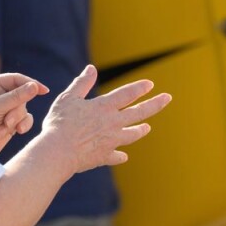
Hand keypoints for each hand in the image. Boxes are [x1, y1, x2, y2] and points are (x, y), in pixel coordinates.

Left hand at [0, 73, 48, 155]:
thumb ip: (16, 97)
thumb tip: (35, 86)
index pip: (16, 79)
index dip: (30, 83)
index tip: (43, 90)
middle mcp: (1, 93)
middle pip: (23, 95)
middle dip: (16, 110)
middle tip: (7, 121)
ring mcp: (8, 107)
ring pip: (25, 109)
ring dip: (16, 120)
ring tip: (2, 128)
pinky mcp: (13, 121)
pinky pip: (27, 119)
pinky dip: (22, 125)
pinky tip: (16, 132)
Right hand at [41, 65, 170, 173]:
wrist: (58, 152)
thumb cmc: (60, 123)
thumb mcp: (68, 98)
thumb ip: (82, 83)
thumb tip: (91, 68)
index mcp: (104, 107)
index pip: (127, 94)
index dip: (139, 88)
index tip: (150, 85)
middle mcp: (112, 123)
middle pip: (138, 113)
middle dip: (155, 104)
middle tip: (168, 98)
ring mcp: (111, 141)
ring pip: (132, 135)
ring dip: (140, 130)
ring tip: (147, 128)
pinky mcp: (104, 157)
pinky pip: (116, 156)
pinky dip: (119, 156)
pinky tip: (123, 156)